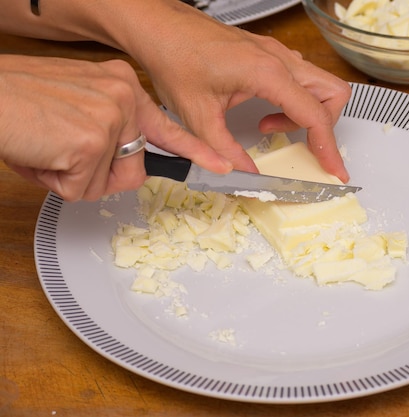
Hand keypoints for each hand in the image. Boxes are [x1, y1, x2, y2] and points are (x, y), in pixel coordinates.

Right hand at [0, 55, 230, 200]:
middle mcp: (122, 96)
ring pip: (106, 181)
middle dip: (98, 173)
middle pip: (133, 166)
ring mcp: (112, 119)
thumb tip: (122, 166)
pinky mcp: (93, 142)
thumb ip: (107, 134)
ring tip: (46, 146)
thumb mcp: (75, 109)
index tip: (222, 166)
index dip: (197, 151)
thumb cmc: (16, 101)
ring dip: (73, 177)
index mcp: (120, 84)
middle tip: (62, 149)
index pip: (167, 126)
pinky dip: (57, 181)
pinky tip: (42, 152)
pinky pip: (83, 188)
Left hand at [128, 7, 351, 181]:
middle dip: (326, 127)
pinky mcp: (268, 53)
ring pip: (319, 84)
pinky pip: (299, 78)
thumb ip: (225, 149)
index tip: (335, 169)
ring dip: (306, 113)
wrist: (159, 26)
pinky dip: (293, 101)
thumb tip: (245, 171)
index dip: (329, 147)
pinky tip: (266, 111)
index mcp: (268, 73)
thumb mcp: (198, 115)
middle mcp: (280, 60)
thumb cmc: (174, 57)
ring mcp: (276, 53)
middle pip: (332, 94)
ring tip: (271, 129)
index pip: (315, 115)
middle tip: (306, 148)